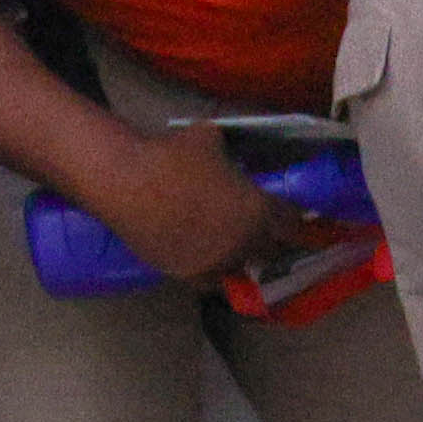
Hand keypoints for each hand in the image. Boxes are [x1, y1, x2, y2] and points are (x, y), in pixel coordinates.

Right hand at [85, 122, 311, 291]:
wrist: (128, 180)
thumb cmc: (173, 154)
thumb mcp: (213, 139)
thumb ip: (233, 150)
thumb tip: (235, 147)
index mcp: (258, 210)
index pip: (292, 224)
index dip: (294, 220)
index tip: (293, 218)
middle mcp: (243, 242)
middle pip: (272, 252)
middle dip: (274, 243)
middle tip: (269, 235)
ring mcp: (215, 262)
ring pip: (243, 270)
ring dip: (245, 260)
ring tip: (240, 250)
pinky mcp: (187, 275)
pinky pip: (212, 282)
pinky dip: (216, 273)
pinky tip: (212, 262)